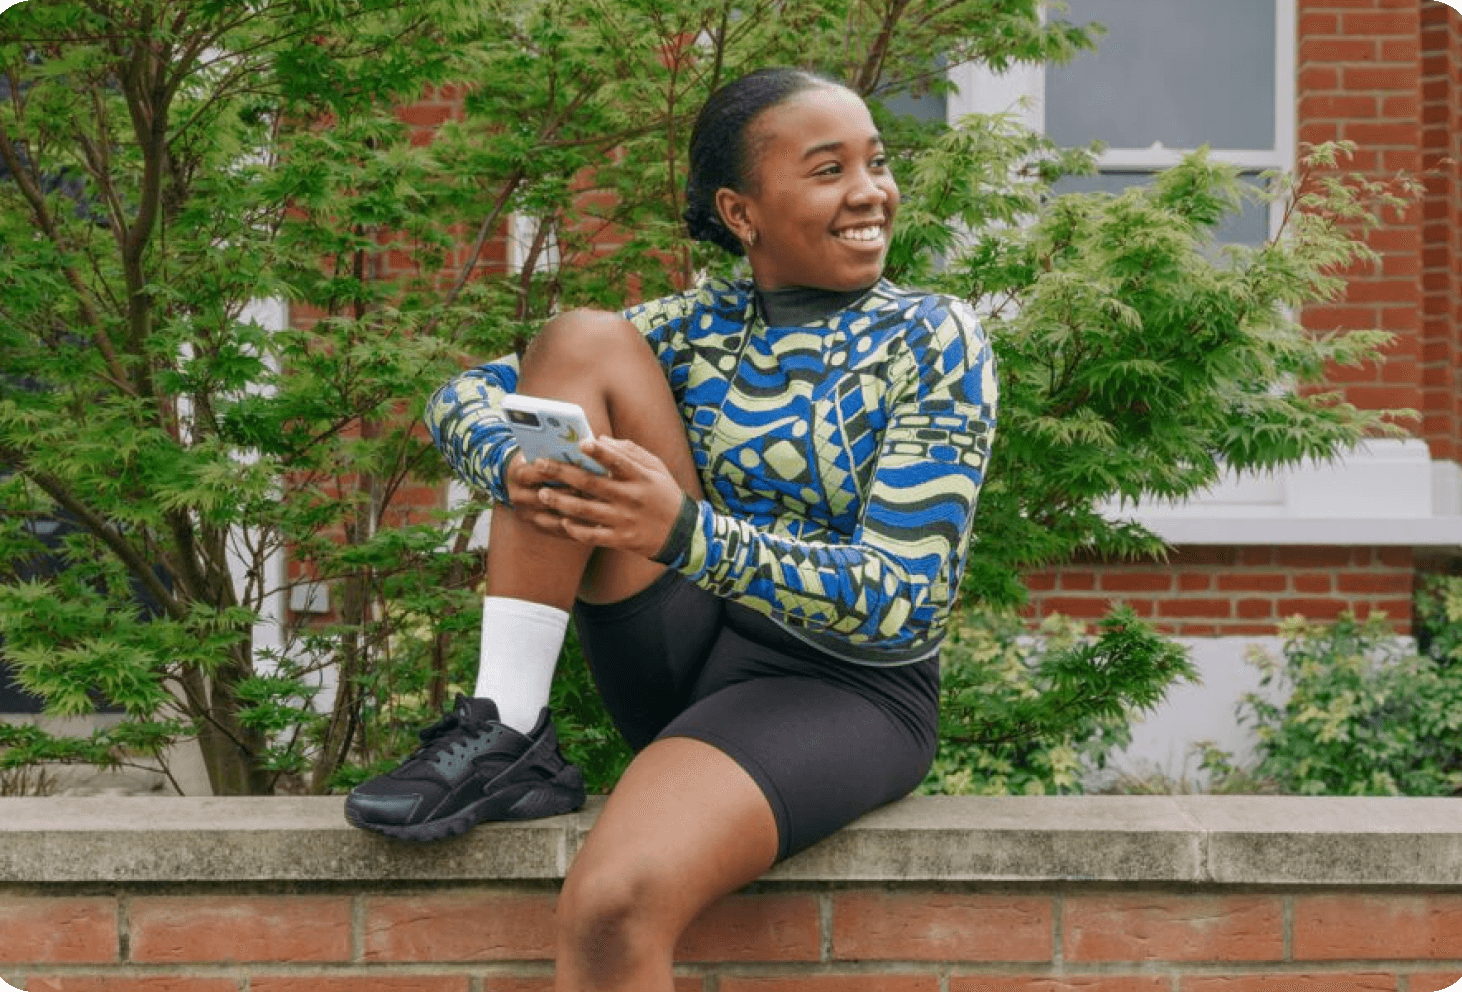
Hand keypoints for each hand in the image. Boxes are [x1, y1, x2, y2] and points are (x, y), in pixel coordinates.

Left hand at [505, 437, 686, 558]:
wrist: (681, 533)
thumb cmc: (664, 493)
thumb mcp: (656, 467)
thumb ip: (630, 451)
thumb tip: (601, 439)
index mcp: (641, 478)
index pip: (619, 462)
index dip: (600, 453)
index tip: (581, 442)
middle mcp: (631, 498)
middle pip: (591, 484)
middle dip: (563, 473)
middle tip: (540, 464)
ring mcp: (625, 521)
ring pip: (586, 510)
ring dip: (560, 501)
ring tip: (542, 493)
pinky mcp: (621, 540)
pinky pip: (593, 535)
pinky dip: (576, 529)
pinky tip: (562, 520)